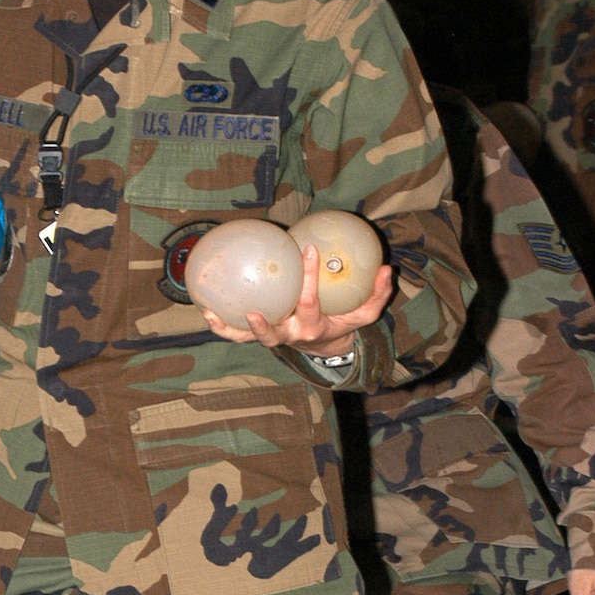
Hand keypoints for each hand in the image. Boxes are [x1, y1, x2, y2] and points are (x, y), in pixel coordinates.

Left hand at [198, 244, 394, 354]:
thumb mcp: (364, 313)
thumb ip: (377, 294)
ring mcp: (272, 337)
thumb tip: (388, 269)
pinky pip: (236, 334)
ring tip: (212, 312)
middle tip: (254, 305)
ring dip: (233, 329)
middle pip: (274, 331)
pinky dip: (221, 326)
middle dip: (264, 321)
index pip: (309, 303)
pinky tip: (206, 309)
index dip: (308, 280)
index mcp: (313, 328)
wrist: (326, 346)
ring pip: (248, 339)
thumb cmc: (343, 321)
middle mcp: (289, 336)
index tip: (308, 249)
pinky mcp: (259, 336)